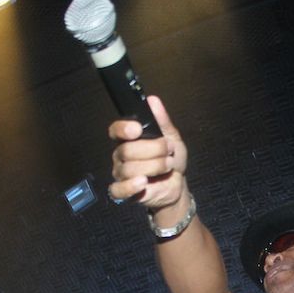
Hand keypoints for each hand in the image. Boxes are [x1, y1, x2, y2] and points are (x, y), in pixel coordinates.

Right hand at [108, 96, 188, 211]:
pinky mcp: (124, 192)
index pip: (116, 130)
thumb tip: (152, 100)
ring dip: (153, 166)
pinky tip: (143, 182)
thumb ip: (162, 120)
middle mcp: (121, 155)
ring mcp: (121, 174)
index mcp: (129, 140)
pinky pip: (118, 189)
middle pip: (126, 150)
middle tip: (169, 151)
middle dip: (152, 150)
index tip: (137, 129)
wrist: (177, 184)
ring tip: (168, 165)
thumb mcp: (172, 137)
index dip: (123, 129)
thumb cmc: (172, 160)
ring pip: (128, 169)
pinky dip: (130, 186)